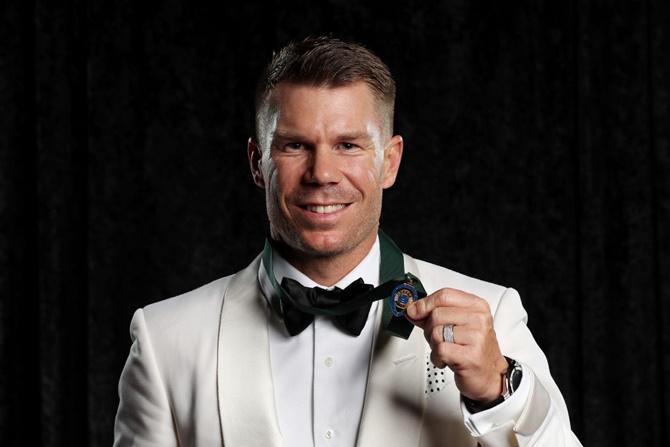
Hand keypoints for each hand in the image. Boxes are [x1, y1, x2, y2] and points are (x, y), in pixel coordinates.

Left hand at [406, 288, 508, 402]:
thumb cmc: (471, 349)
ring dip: (433, 345)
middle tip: (438, 339)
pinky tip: (446, 360)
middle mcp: (479, 319)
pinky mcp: (470, 356)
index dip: (425, 303)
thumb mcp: (456, 325)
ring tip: (445, 350)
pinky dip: (436, 358)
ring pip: (436, 332)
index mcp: (477, 306)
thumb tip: (412, 309)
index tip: (414, 311)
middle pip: (437, 314)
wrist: (488, 375)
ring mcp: (477, 337)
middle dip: (429, 329)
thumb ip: (434, 314)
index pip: (444, 295)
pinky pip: (440, 350)